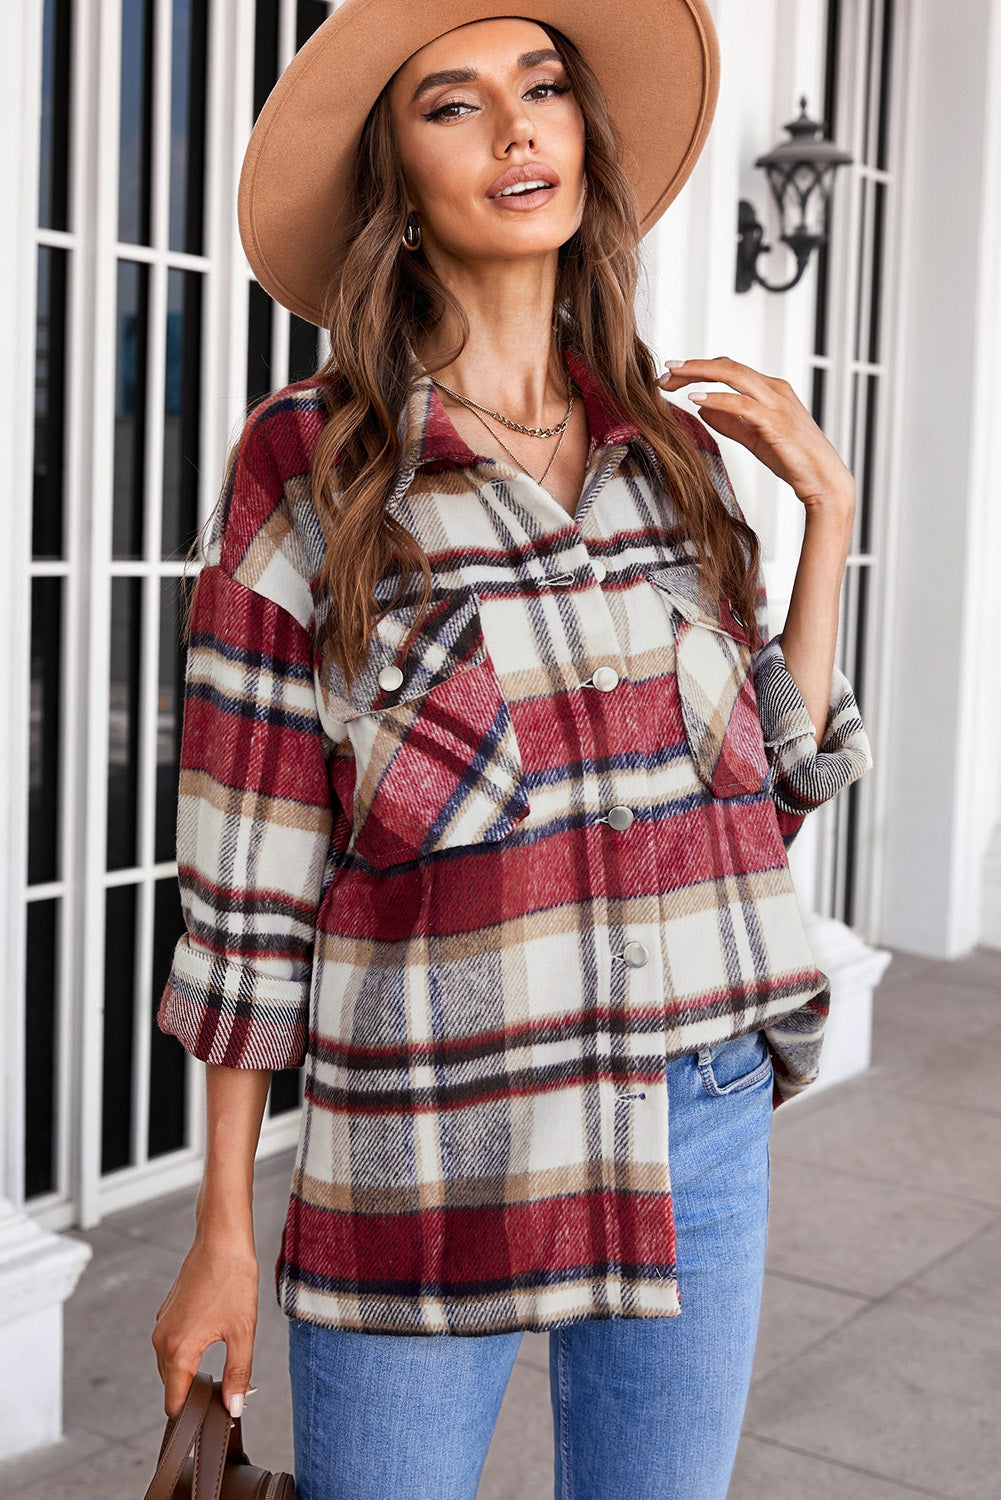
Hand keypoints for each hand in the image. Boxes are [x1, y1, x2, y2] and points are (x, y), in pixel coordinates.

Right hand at [151, 1231, 259, 1420]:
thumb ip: (238, 1375)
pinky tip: (212, 1339)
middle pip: (172, 1386)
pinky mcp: (167, 1313)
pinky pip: (172, 1345)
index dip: (192, 1415)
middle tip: (226, 1390)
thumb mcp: (243, 1332)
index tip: (212, 1416)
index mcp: (178, 1350)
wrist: (221, 1239)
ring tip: (222, 1364)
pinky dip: (187, 1353)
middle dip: (194, 1394)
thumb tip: (234, 1407)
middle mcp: (162, 1340)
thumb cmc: (233, 1280)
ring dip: (191, 1372)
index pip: (174, 1403)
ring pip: (171, 1366)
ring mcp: (162, 1325)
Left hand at [657, 356, 855, 511]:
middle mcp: (774, 389)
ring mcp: (777, 404)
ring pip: (734, 376)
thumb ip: (730, 421)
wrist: (824, 480)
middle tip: (665, 370)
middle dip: (693, 366)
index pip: (729, 370)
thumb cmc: (793, 459)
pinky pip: (742, 404)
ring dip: (699, 374)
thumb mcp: (754, 437)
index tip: (671, 377)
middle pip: (728, 366)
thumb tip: (701, 409)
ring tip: (672, 378)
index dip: (699, 369)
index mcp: (769, 389)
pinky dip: (717, 399)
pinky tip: (696, 400)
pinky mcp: (777, 422)